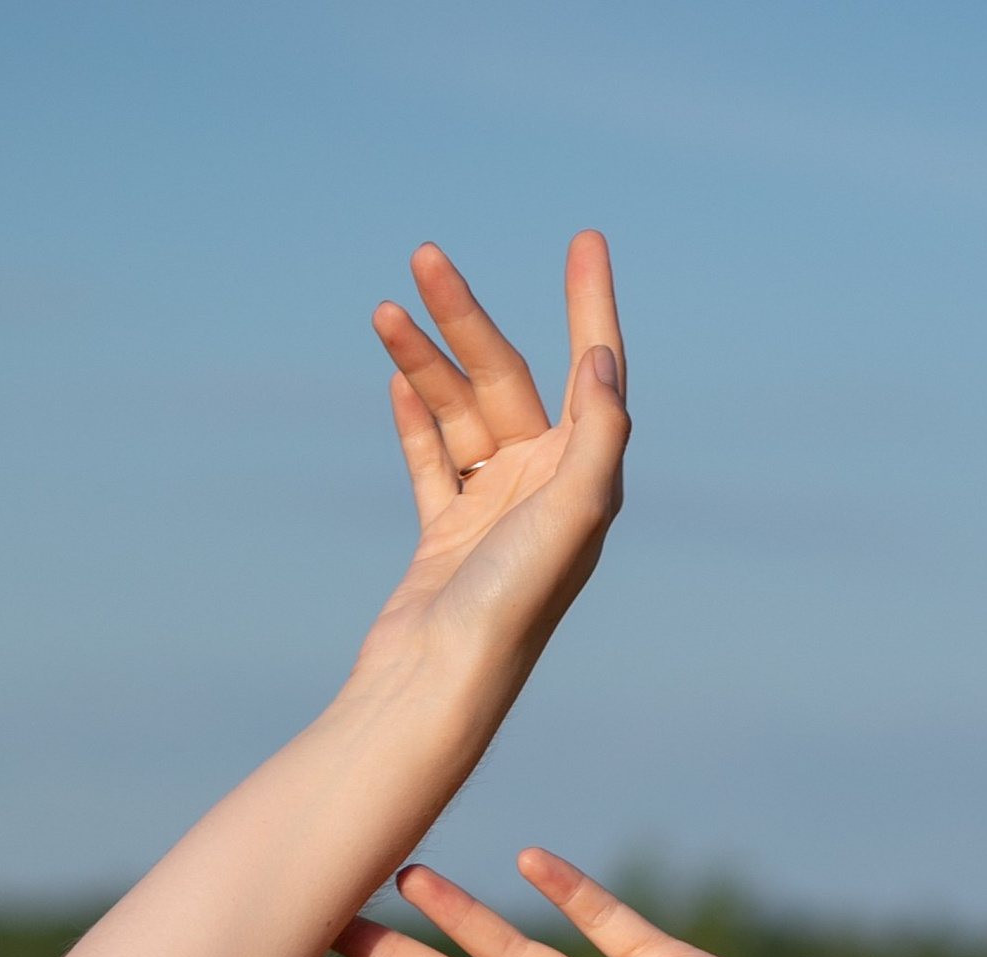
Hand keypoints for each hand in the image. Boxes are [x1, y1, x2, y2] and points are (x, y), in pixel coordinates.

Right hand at [353, 237, 629, 699]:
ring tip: (385, 311)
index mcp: (584, 482)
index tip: (586, 239)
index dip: (592, 303)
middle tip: (425, 257)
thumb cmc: (511, 608)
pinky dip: (417, 418)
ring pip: (461, 411)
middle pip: (506, 379)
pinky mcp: (447, 535)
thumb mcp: (572, 514)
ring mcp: (493, 512)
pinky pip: (434, 458)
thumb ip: (596, 434)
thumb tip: (601, 357)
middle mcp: (545, 491)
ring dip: (425, 359)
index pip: (592, 372)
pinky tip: (397, 378)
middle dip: (466, 318)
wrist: (438, 686)